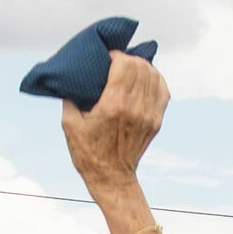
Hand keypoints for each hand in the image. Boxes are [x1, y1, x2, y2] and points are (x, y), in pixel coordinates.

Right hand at [63, 48, 168, 193]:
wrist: (111, 178)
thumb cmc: (87, 152)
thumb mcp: (70, 124)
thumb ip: (70, 97)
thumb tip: (73, 78)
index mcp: (113, 105)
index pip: (125, 65)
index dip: (116, 55)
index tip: (107, 57)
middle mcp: (134, 107)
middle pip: (140, 67)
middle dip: (128, 58)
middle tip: (117, 62)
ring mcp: (149, 115)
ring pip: (154, 76)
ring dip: (142, 67)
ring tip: (130, 68)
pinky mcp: (156, 121)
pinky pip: (163, 90)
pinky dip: (155, 79)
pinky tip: (145, 78)